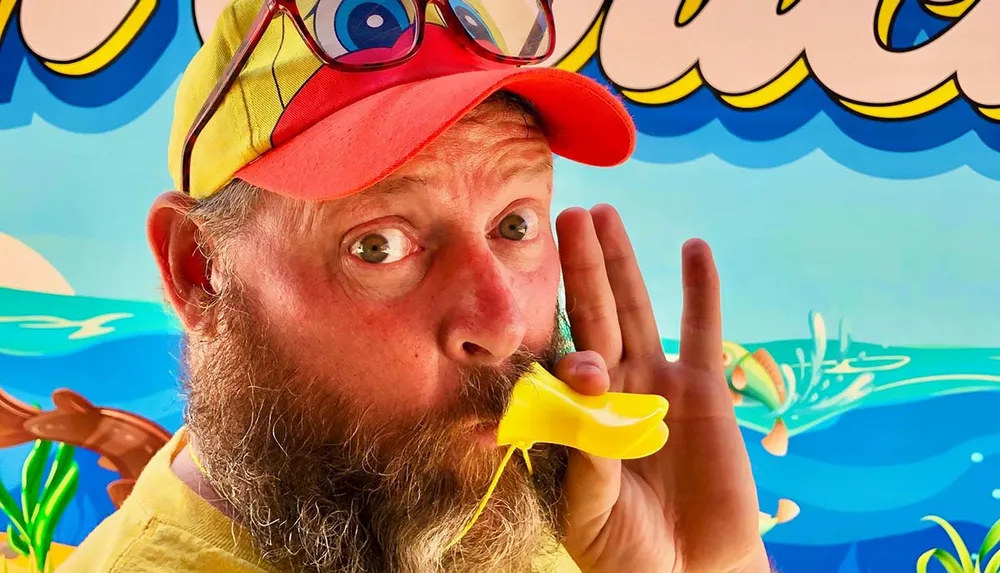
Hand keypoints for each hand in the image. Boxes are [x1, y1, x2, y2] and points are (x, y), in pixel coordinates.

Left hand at [553, 204, 769, 572]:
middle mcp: (614, 389)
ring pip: (637, 310)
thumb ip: (586, 451)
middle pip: (593, 315)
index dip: (564, 348)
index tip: (582, 366)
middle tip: (567, 215)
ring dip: (623, 264)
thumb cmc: (629, 551)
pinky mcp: (704, 391)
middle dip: (580, 268)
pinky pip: (704, 331)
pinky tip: (695, 249)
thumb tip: (584, 384)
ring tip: (606, 215)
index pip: (561, 361)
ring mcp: (658, 384)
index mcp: (577, 416)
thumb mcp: (593, 508)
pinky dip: (701, 291)